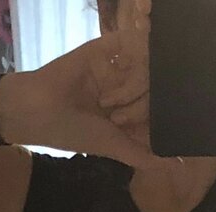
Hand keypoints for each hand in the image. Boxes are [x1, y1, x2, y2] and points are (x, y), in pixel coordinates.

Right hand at [12, 6, 166, 170]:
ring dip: (131, 85)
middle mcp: (125, 91)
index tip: (162, 122)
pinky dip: (132, 49)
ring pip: (144, 67)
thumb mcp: (114, 147)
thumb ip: (144, 155)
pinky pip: (127, 43)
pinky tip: (122, 65)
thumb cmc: (74, 133)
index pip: (157, 110)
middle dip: (139, 105)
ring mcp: (114, 69)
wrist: (37, 110)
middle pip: (154, 88)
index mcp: (128, 115)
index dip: (162, 114)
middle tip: (114, 117)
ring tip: (105, 102)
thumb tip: (178, 164)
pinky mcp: (102, 50)